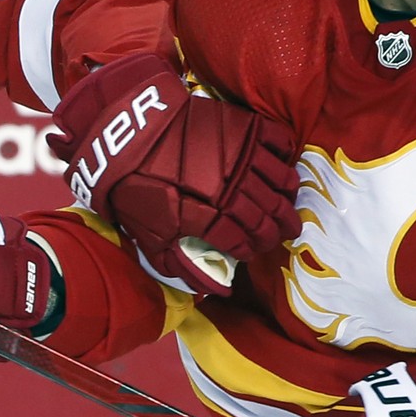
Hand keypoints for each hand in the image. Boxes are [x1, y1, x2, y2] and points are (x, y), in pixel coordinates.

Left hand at [46, 54, 300, 295]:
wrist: (127, 132)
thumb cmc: (133, 187)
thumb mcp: (149, 237)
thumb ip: (183, 267)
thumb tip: (218, 290)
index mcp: (209, 219)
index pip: (244, 242)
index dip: (252, 250)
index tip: (253, 252)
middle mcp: (232, 191)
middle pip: (268, 216)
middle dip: (279, 230)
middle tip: (286, 233)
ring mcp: (241, 156)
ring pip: (280, 182)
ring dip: (287, 197)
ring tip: (288, 203)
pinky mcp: (242, 126)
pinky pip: (277, 141)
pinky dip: (285, 154)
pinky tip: (283, 164)